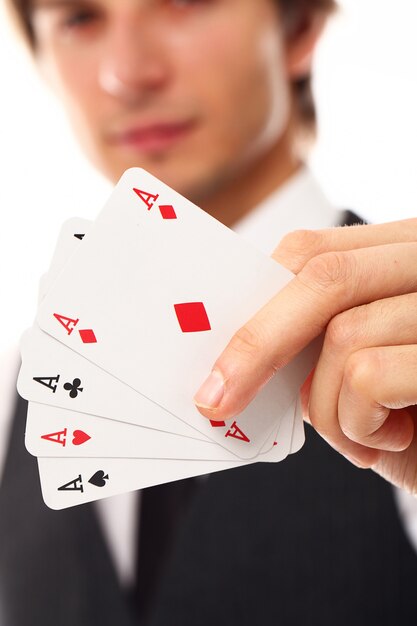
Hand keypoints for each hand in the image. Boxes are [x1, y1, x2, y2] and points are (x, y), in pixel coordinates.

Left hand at [194, 218, 416, 492]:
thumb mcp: (363, 367)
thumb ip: (317, 339)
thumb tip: (233, 350)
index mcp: (405, 252)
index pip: (314, 252)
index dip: (259, 298)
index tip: (215, 348)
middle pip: (321, 275)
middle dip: (255, 343)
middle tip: (214, 400)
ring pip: (343, 334)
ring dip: (328, 410)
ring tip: (363, 440)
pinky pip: (369, 377)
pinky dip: (359, 427)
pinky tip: (391, 444)